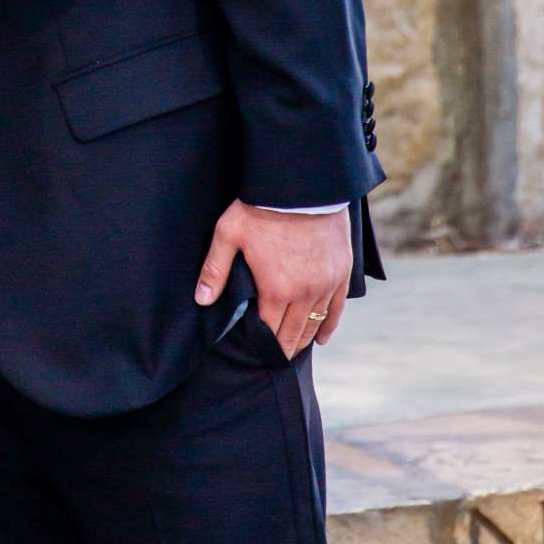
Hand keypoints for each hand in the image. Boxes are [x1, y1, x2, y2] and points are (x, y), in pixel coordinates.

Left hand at [194, 199, 351, 357]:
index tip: (255, 354)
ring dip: (303, 340)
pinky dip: (329, 325)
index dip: (261, 345)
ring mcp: (327, 284)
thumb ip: (215, 270)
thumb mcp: (229, 234)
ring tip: (291, 351)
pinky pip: (338, 308)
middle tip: (272, 359)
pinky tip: (321, 337)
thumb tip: (202, 300)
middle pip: (293, 333)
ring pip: (315, 324)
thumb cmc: (261, 207)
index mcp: (276, 289)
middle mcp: (305, 293)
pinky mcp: (341, 272)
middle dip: (282, 349)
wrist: (302, 184)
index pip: (269, 331)